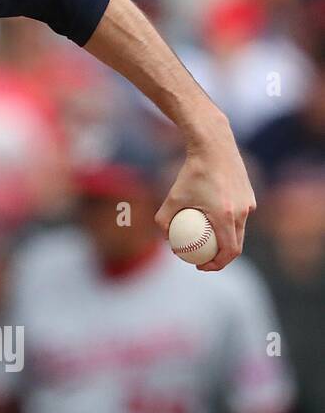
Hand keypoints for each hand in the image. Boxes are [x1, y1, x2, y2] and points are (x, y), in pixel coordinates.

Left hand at [155, 119, 255, 270]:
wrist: (214, 147)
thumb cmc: (191, 173)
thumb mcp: (172, 197)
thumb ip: (163, 220)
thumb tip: (165, 239)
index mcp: (226, 217)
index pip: (229, 251)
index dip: (217, 264)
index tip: (201, 266)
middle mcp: (242, 212)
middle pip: (236, 244)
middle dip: (221, 257)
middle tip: (203, 258)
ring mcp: (248, 204)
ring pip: (239, 230)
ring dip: (226, 240)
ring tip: (207, 241)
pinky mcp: (249, 195)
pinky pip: (239, 215)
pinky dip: (228, 223)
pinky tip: (211, 218)